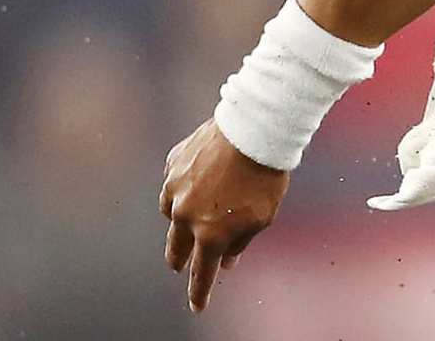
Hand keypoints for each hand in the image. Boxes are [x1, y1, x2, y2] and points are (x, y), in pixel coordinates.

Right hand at [160, 118, 290, 311]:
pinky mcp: (172, 164)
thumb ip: (241, 241)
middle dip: (180, 259)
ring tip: (191, 217)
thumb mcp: (262, 217)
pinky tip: (195, 182)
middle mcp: (185, 214)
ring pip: (170, 214)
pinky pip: (173, 183)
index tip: (197, 305)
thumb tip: (227, 260)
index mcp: (209, 234)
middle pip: (175, 248)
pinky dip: (183, 187)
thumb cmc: (265, 176)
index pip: (201, 273)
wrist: (255, 130)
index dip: (198, 292)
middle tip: (181, 264)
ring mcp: (174, 188)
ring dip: (180, 219)